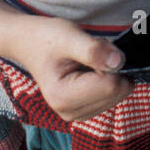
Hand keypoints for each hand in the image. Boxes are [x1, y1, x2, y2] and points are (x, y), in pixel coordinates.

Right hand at [14, 16, 133, 121]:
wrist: (31, 44)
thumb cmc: (47, 39)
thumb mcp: (70, 37)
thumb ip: (93, 50)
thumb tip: (119, 62)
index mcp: (63, 97)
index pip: (111, 85)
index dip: (110, 62)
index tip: (93, 50)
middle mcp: (70, 112)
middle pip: (117, 92)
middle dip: (111, 68)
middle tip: (90, 55)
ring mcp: (79, 113)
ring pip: (118, 94)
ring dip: (110, 73)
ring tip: (87, 62)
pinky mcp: (86, 110)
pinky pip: (113, 95)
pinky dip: (107, 79)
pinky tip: (90, 71)